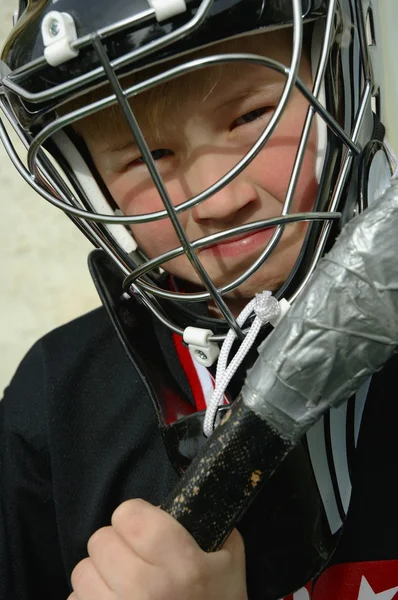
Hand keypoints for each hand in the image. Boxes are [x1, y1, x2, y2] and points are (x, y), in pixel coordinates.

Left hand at [68, 498, 247, 599]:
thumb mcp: (230, 559)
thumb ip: (207, 523)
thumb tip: (177, 501)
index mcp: (182, 565)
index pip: (129, 515)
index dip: (135, 514)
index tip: (144, 526)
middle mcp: (146, 591)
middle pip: (100, 540)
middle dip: (117, 544)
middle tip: (135, 556)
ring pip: (82, 572)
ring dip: (100, 573)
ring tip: (122, 583)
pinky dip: (91, 599)